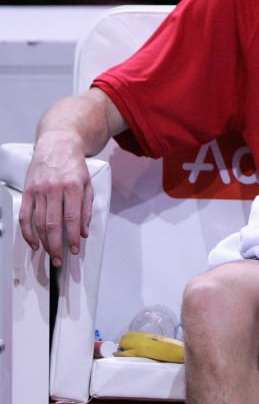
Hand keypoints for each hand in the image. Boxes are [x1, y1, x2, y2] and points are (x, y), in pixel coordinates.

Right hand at [20, 131, 93, 266]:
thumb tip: (84, 231)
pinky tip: (34, 243)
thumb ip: (87, 208)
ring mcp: (39, 191)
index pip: (72, 219)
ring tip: (50, 254)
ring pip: (38, 223)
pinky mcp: (28, 192)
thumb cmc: (75, 165)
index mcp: (73, 187)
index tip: (75, 249)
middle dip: (57, 245)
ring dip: (43, 242)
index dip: (73, 237)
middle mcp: (54, 189)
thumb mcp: (88, 184)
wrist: (58, 145)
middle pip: (53, 224)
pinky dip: (27, 233)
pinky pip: (25, 216)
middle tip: (60, 259)